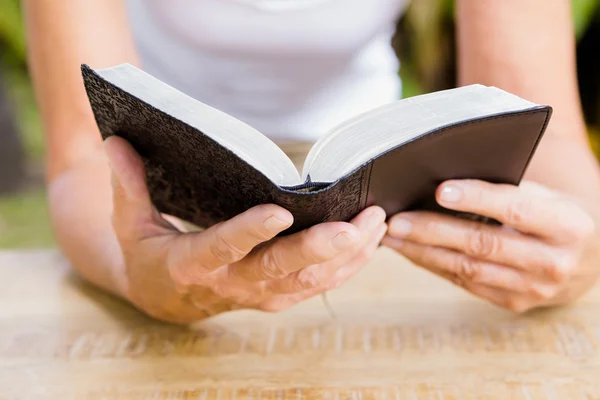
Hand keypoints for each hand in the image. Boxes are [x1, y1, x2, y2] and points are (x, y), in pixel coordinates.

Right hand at [104, 136, 386, 322]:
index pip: (222, 247)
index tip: (280, 212)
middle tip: (356, 223)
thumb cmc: (148, 254)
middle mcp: (230, 284)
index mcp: (191, 264)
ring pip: (308, 281)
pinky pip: (317, 286)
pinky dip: (347, 267)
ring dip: (347, 255)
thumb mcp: (129, 222)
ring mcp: (257, 294)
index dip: (249, 233)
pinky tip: (371, 241)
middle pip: (279, 270)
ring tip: (377, 220)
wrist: (164, 300)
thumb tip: (115, 140)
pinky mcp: (276, 297)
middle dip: (319, 248)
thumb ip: (128, 184)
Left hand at [383, 179, 598, 312]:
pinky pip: (466, 284)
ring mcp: (534, 289)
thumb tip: (444, 181)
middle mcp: (554, 262)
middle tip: (396, 219)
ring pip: (468, 269)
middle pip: (483, 244)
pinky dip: (435, 266)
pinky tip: (412, 252)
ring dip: (424, 252)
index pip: (517, 208)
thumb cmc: (556, 217)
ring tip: (394, 236)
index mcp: (567, 225)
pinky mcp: (514, 303)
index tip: (440, 190)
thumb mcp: (548, 197)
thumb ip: (508, 189)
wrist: (586, 262)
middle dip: (433, 231)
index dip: (478, 198)